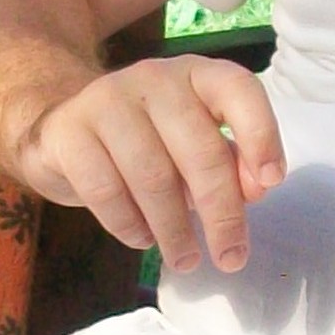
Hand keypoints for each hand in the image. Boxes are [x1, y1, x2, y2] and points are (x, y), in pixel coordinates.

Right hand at [18, 53, 285, 274]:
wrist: (64, 129)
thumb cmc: (148, 142)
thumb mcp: (195, 146)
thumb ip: (231, 163)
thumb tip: (257, 189)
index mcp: (197, 76)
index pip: (238, 90)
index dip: (261, 135)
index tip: (271, 184)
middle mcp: (155, 78)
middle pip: (199, 149)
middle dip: (221, 212)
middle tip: (231, 258)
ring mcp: (106, 100)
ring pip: (152, 176)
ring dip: (175, 229)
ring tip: (186, 259)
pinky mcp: (68, 132)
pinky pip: (105, 190)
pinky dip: (129, 225)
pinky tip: (142, 240)